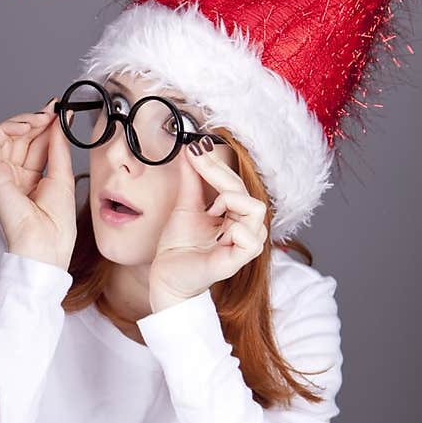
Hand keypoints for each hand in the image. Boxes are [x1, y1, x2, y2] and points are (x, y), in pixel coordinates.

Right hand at [0, 98, 76, 270]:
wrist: (45, 246)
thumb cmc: (56, 225)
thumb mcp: (62, 176)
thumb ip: (58, 147)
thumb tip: (61, 122)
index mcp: (31, 179)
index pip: (35, 144)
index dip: (46, 125)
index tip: (61, 110)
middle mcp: (14, 176)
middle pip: (22, 138)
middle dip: (37, 119)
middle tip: (54, 109)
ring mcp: (1, 175)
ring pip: (5, 137)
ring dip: (24, 121)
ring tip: (43, 117)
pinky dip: (7, 128)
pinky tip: (26, 125)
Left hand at [148, 141, 268, 311]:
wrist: (165, 275)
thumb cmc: (179, 245)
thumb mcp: (185, 205)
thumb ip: (192, 179)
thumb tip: (192, 149)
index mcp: (234, 214)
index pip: (234, 183)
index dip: (216, 164)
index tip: (196, 147)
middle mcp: (243, 227)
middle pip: (245, 191)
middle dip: (219, 174)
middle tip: (196, 162)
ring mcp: (242, 245)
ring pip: (256, 210)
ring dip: (231, 201)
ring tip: (210, 210)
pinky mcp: (236, 262)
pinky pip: (252, 242)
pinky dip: (237, 231)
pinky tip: (218, 229)